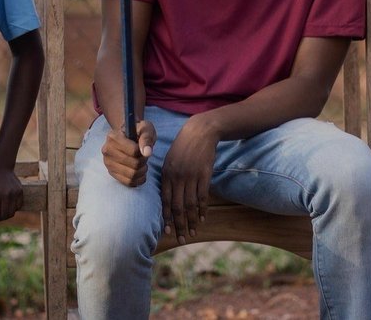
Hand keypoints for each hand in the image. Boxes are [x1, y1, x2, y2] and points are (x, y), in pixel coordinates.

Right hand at [102, 119, 155, 187]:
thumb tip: (147, 153)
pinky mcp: (111, 173)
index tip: (144, 148)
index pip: (134, 151)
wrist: (129, 136)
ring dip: (142, 171)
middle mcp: (107, 150)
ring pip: (132, 175)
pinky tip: (140, 172)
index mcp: (113, 137)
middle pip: (134, 164)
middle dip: (144, 161)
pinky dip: (138, 179)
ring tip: (143, 163)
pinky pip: (128, 182)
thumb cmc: (138, 132)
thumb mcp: (146, 129)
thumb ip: (147, 138)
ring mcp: (108, 163)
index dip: (143, 151)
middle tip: (145, 157)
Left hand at [160, 117, 217, 243]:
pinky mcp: (204, 174)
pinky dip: (202, 209)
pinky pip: (203, 196)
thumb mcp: (170, 160)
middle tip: (180, 239)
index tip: (167, 232)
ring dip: (191, 221)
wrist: (200, 131)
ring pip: (191, 205)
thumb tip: (167, 198)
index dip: (167, 218)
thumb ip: (168, 178)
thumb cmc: (183, 146)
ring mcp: (192, 176)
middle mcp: (178, 177)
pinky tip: (201, 218)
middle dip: (179, 225)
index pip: (166, 202)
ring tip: (192, 233)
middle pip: (178, 207)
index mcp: (167, 174)